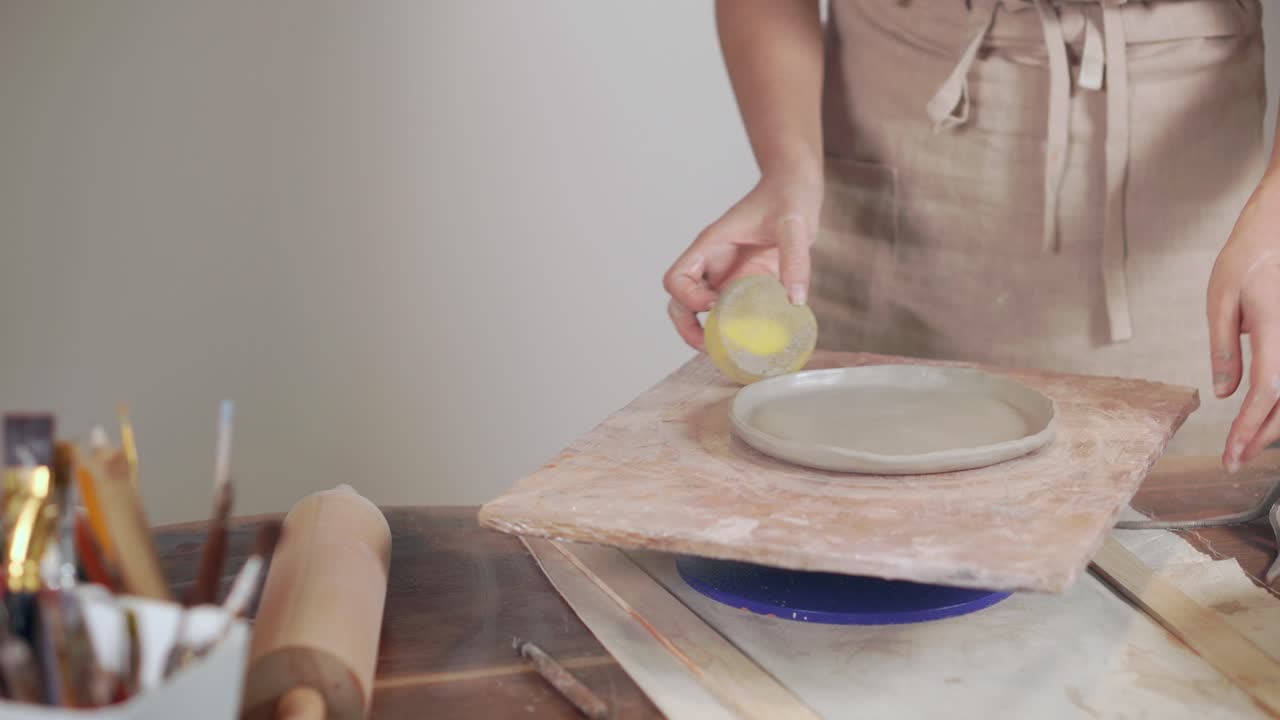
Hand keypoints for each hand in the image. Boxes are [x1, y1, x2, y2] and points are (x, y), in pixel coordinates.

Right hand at [664, 177, 821, 349]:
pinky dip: (737, 329)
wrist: (797, 187)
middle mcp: (714, 264)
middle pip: (680, 302)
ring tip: (729, 352)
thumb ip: (795, 258)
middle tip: (712, 346)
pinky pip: (733, 312)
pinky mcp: (748, 284)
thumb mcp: (795, 224)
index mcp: (712, 246)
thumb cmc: (788, 196)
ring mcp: (729, 276)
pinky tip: (756, 340)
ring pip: (702, 311)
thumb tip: (795, 300)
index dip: (689, 298)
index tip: (715, 306)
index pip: (678, 278)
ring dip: (708, 332)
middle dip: (688, 327)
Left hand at [1208, 177, 1279, 470]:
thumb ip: (1223, 349)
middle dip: (1261, 437)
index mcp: (1277, 331)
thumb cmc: (1250, 257)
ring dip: (1275, 425)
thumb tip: (1226, 393)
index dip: (1249, 428)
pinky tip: (1265, 415)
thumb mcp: (1220, 299)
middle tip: (1234, 459)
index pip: (1266, 392)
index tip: (1231, 454)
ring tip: (1246, 443)